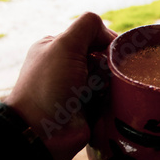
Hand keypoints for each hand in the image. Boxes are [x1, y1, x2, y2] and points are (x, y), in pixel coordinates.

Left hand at [5, 12, 116, 159]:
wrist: (43, 132)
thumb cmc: (50, 86)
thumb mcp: (64, 46)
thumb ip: (87, 27)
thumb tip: (111, 35)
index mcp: (58, 48)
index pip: (93, 36)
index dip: (107, 41)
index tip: (114, 53)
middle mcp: (69, 67)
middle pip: (105, 57)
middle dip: (112, 65)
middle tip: (110, 76)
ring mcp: (80, 89)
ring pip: (111, 79)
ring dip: (115, 83)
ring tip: (112, 92)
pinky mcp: (91, 109)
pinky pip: (112, 98)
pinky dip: (116, 99)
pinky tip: (116, 102)